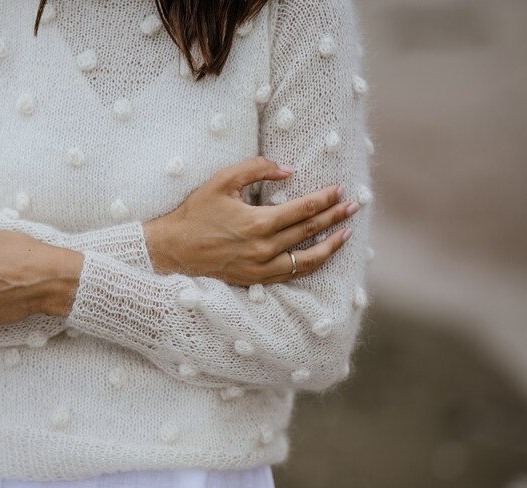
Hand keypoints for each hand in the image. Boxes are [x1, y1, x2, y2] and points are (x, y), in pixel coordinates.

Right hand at [143, 156, 359, 285]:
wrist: (173, 250)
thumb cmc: (195, 213)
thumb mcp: (222, 181)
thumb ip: (257, 170)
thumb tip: (288, 170)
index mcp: (258, 223)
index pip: (303, 209)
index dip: (324, 199)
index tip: (338, 190)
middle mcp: (263, 248)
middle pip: (309, 231)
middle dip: (334, 217)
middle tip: (353, 206)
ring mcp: (260, 268)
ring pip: (306, 259)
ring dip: (330, 246)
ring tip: (346, 234)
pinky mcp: (255, 279)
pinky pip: (290, 274)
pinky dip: (309, 265)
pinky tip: (320, 256)